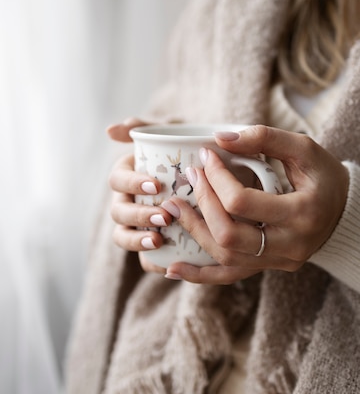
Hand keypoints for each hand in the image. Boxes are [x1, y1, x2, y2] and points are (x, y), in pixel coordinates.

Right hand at [107, 118, 172, 272]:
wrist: (212, 173)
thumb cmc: (186, 149)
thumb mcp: (170, 132)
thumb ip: (145, 126)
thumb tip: (112, 129)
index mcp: (127, 175)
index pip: (118, 180)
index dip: (132, 184)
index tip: (156, 185)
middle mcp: (126, 201)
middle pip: (119, 212)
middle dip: (138, 215)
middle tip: (165, 215)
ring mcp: (136, 224)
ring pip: (124, 237)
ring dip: (137, 240)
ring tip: (159, 241)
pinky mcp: (151, 244)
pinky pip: (144, 259)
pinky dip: (151, 264)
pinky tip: (167, 266)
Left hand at [162, 125, 348, 283]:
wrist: (345, 212)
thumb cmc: (324, 176)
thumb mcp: (304, 149)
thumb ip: (265, 138)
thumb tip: (220, 138)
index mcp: (302, 212)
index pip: (243, 202)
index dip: (217, 178)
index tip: (206, 156)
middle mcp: (291, 245)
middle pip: (229, 235)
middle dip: (202, 203)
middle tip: (189, 177)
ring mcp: (279, 262)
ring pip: (226, 258)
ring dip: (194, 232)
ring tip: (172, 208)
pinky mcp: (269, 268)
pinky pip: (229, 277)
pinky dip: (199, 274)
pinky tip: (171, 268)